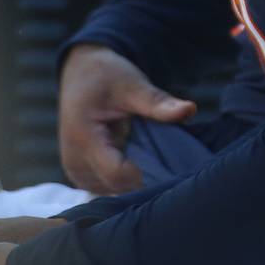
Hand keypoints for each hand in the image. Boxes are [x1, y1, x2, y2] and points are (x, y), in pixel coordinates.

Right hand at [58, 44, 195, 193]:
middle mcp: (74, 161)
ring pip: (114, 190)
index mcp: (83, 138)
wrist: (81, 73)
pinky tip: (138, 157)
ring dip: (135, 177)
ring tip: (151, 152)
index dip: (147, 172)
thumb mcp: (133, 84)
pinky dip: (126, 176)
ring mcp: (76, 171)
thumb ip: (158, 102)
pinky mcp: (81, 175)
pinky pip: (108, 186)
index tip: (172, 160)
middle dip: (145, 175)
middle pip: (117, 185)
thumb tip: (191, 109)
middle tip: (168, 156)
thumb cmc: (106, 76)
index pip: (118, 173)